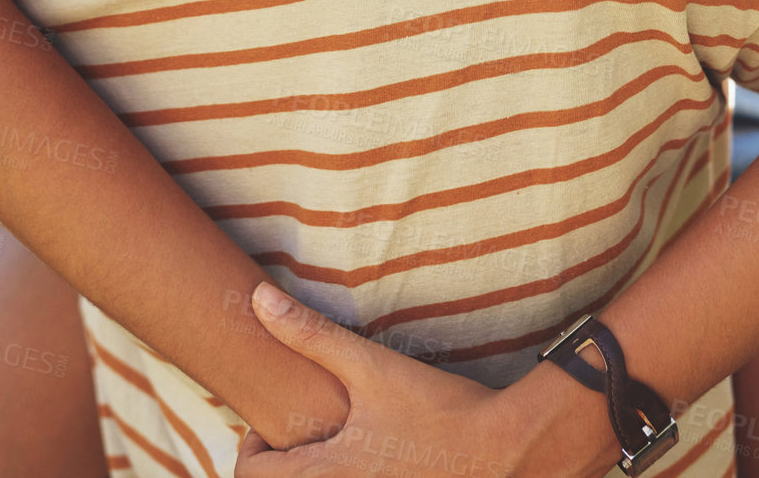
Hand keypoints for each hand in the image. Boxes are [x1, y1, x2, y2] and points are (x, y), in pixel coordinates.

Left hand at [234, 283, 514, 477]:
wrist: (507, 451)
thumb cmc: (436, 410)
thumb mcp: (369, 367)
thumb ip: (309, 334)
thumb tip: (258, 299)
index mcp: (326, 475)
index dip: (251, 450)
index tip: (271, 426)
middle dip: (285, 465)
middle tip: (302, 432)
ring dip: (319, 472)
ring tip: (336, 444)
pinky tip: (376, 459)